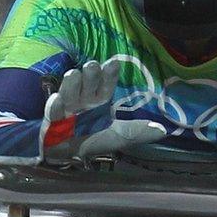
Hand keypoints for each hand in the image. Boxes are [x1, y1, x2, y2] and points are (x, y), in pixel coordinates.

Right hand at [43, 59, 165, 160]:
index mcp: (99, 100)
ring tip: (74, 74)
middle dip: (90, 74)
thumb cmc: (92, 140)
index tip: (113, 63)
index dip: (109, 74)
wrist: (66, 154)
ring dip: (72, 83)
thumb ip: (138, 132)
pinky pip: (53, 110)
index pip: (106, 84)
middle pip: (88, 83)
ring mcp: (67, 106)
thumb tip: (164, 131)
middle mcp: (83, 99)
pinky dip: (55, 105)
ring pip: (69, 91)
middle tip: (93, 65)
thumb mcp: (118, 137)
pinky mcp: (52, 118)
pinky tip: (57, 100)